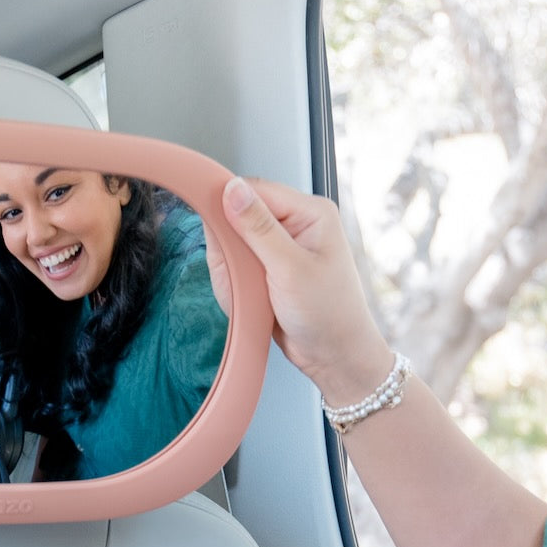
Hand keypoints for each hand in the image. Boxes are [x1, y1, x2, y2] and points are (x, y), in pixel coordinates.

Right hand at [208, 177, 393, 404]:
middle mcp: (296, 223)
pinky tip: (252, 300)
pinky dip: (237, 284)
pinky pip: (238, 266)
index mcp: (310, 212)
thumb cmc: (329, 315)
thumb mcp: (290, 269)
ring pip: (234, 245)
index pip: (255, 189)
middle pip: (239, 216)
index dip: (227, 205)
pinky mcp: (270, 267)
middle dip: (232, 250)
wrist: (334, 357)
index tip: (211, 227)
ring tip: (254, 295)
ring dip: (234, 271)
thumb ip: (258, 228)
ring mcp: (282, 246)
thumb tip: (232, 190)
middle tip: (244, 278)